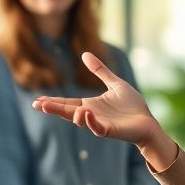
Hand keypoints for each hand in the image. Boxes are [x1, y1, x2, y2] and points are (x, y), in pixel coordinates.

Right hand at [33, 52, 177, 168]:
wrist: (147, 121)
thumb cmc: (132, 105)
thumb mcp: (114, 83)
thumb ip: (100, 70)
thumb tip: (85, 54)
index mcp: (90, 105)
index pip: (68, 103)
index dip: (54, 102)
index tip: (38, 100)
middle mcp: (92, 115)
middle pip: (68, 112)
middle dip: (53, 109)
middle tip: (37, 105)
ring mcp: (100, 123)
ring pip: (80, 121)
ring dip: (71, 114)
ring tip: (64, 107)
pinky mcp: (110, 130)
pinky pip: (97, 127)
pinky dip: (90, 121)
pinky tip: (84, 113)